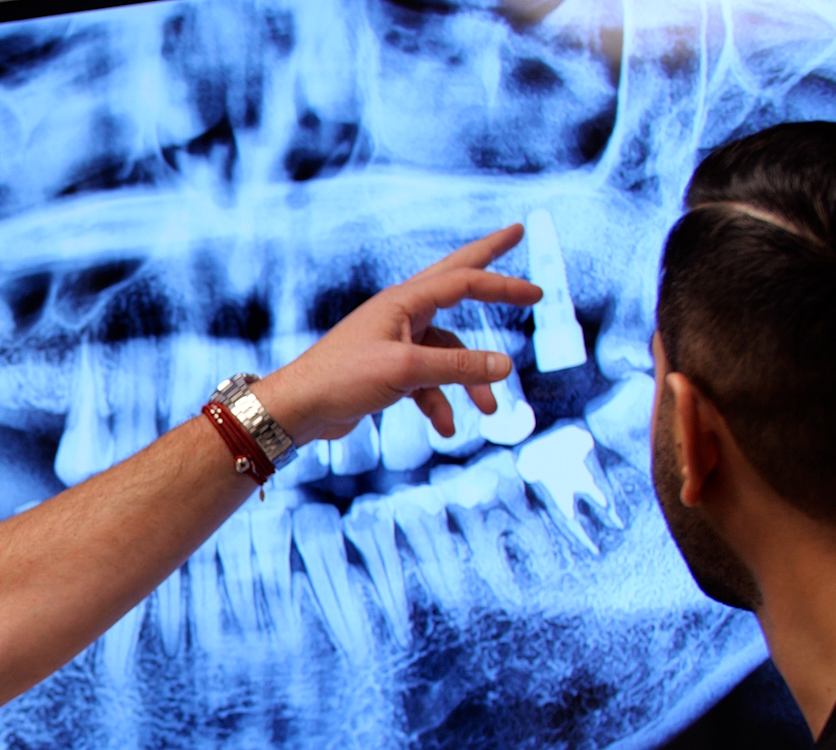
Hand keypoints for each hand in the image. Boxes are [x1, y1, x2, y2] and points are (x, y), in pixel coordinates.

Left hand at [253, 225, 544, 445]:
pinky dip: (438, 404)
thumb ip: (458, 368)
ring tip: (489, 412)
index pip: (463, 280)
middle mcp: (400, 315)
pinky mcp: (387, 371)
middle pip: (455, 285)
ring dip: (468, 383)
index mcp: (403, 302)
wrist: (299, 409)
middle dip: (489, 269)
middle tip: (516, 235)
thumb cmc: (342, 379)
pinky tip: (445, 429)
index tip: (536, 292)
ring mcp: (394, 342)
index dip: (501, 284)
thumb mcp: (406, 371)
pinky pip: (426, 382)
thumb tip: (506, 365)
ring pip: (446, 354)